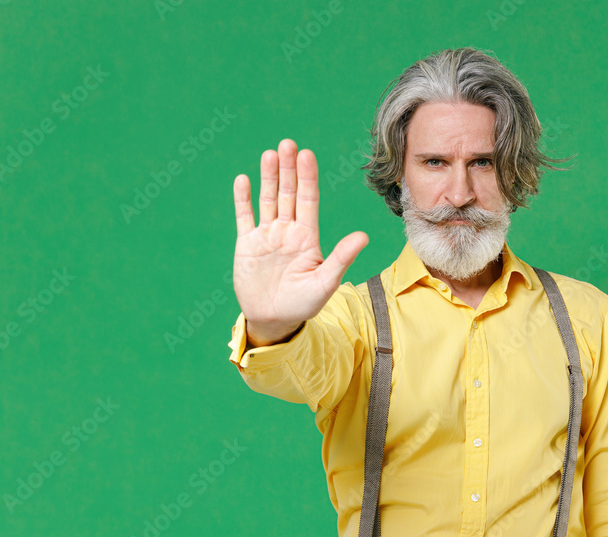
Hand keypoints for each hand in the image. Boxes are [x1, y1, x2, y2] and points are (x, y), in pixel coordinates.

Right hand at [232, 139, 368, 343]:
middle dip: (288, 169)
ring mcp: (267, 236)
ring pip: (268, 200)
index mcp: (307, 237)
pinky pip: (245, 217)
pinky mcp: (247, 244)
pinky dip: (243, 199)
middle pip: (288, 194)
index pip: (308, 200)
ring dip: (268, 177)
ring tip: (270, 154)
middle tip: (288, 144)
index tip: (307, 155)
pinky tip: (243, 180)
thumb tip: (364, 236)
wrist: (274, 320)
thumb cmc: (303, 304)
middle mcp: (288, 231)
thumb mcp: (325, 282)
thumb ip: (341, 257)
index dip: (308, 177)